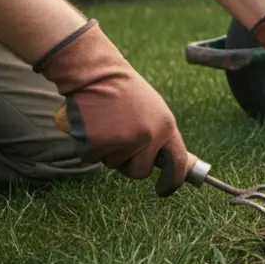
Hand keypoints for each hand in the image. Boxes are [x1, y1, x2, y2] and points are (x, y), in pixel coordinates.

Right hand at [34, 20, 190, 195]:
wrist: (96, 74)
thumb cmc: (125, 90)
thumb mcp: (154, 110)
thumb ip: (160, 134)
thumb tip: (169, 161)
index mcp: (166, 127)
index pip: (176, 163)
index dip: (172, 181)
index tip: (166, 190)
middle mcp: (147, 137)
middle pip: (139, 171)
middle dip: (129, 163)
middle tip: (120, 140)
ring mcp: (122, 142)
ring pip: (113, 164)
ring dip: (107, 150)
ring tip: (107, 123)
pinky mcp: (97, 144)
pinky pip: (92, 158)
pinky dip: (88, 147)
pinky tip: (92, 125)